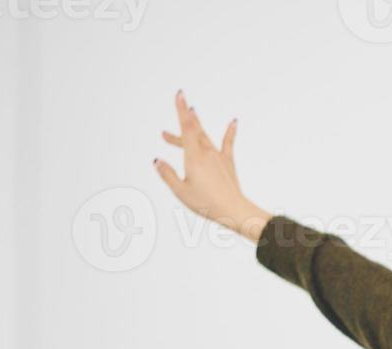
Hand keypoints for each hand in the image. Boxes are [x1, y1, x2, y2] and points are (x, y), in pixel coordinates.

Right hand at [153, 89, 270, 241]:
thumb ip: (167, 174)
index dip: (182, 110)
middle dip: (180, 126)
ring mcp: (219, 157)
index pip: (187, 127)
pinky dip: (230, 131)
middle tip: (164, 133)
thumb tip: (157, 161)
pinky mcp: (228, 163)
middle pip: (192, 132)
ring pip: (203, 137)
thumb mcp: (181, 191)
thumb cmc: (207, 203)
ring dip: (192, 130)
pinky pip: (228, 143)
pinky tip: (233, 121)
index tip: (180, 95)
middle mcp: (207, 153)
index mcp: (194, 157)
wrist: (234, 211)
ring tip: (176, 132)